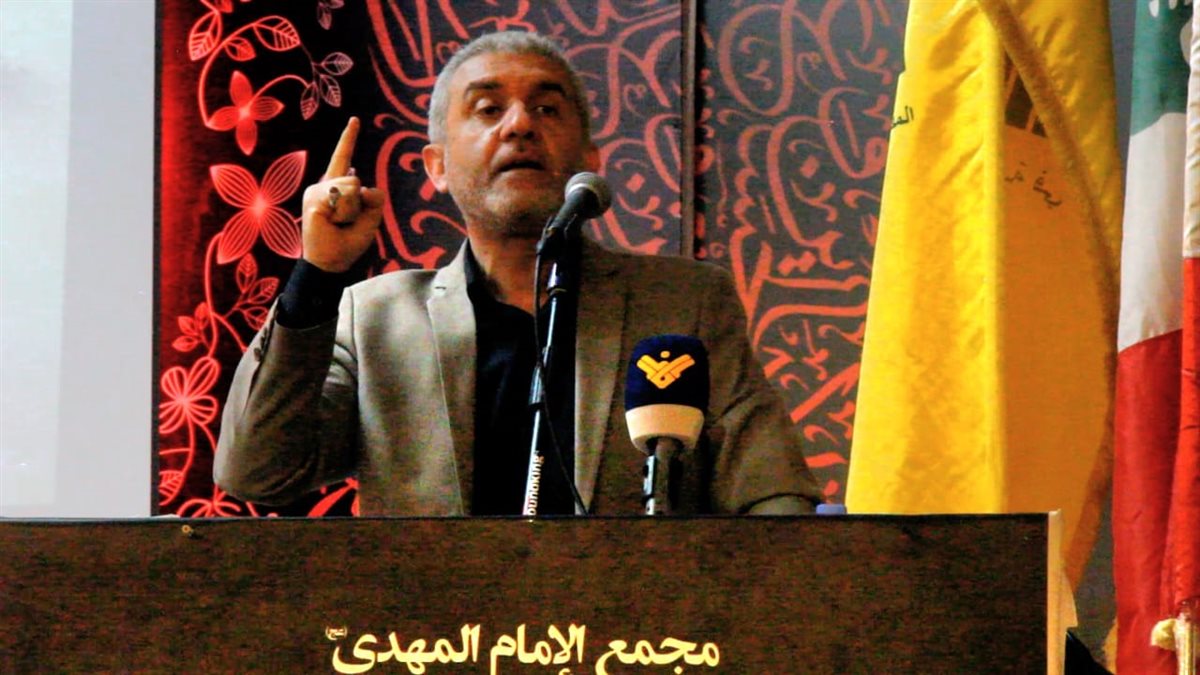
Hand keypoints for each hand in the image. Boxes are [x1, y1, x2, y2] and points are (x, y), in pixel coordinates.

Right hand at [301, 117, 385, 272]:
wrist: (332, 261)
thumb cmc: (349, 240)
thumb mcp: (371, 217)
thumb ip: (374, 198)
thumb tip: (361, 184)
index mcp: (337, 186)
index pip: (344, 157)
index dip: (349, 138)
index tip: (355, 120)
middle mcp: (324, 185)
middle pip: (356, 180)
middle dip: (360, 204)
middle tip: (346, 221)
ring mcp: (316, 192)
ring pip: (351, 187)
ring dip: (353, 210)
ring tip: (339, 222)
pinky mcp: (314, 201)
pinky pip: (344, 198)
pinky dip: (346, 213)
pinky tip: (332, 223)